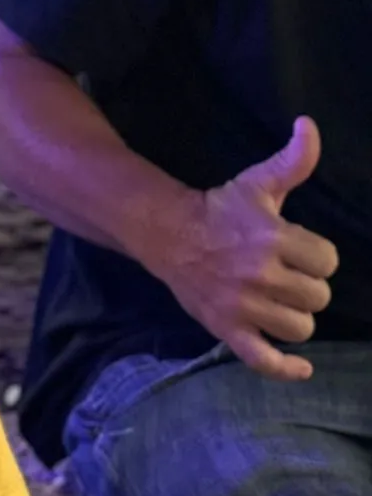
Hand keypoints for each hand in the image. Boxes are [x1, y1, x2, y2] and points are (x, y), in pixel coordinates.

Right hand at [144, 117, 338, 380]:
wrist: (167, 234)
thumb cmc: (220, 209)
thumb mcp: (259, 182)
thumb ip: (294, 160)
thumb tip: (309, 126)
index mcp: (273, 239)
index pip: (327, 262)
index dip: (318, 257)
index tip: (300, 251)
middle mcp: (260, 276)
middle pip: (317, 297)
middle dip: (308, 285)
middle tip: (287, 275)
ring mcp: (243, 308)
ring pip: (299, 328)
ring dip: (296, 316)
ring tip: (282, 303)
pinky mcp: (227, 330)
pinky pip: (263, 360)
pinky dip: (286, 369)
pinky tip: (303, 369)